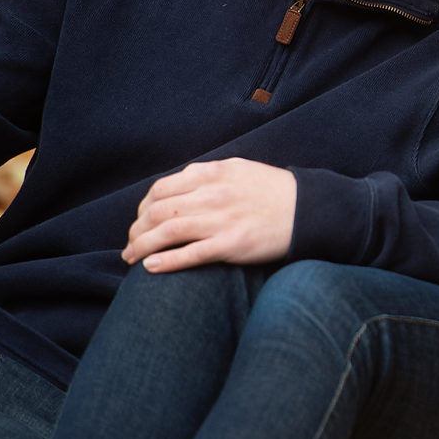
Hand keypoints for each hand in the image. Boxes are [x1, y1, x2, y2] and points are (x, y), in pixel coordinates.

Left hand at [125, 158, 296, 272]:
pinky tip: (150, 268)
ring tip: (131, 258)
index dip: (142, 208)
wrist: (308, 209)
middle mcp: (212, 195)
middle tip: (130, 244)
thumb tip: (177, 188)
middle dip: (136, 230)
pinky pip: (190, 254)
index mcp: (212, 173)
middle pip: (158, 212)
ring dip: (142, 247)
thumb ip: (207, 176)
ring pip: (167, 233)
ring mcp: (221, 220)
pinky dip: (166, 262)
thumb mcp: (238, 170)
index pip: (161, 189)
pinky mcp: (231, 245)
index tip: (139, 221)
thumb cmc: (273, 191)